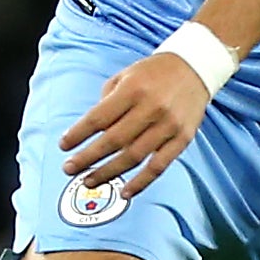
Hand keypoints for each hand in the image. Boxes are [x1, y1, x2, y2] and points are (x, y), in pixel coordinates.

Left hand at [60, 51, 212, 194]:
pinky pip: (159, 166)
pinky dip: (141, 182)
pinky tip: (125, 192)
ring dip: (108, 173)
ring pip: (133, 157)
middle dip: (87, 158)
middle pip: (113, 140)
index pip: (98, 117)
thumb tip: (91, 133)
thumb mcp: (125, 76)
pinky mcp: (182, 139)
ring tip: (88, 181)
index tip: (63, 146)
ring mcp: (168, 125)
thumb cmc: (154, 73)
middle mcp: (151, 108)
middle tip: (69, 169)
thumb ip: (107, 102)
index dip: (78, 134)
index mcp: (133, 89)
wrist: (195, 68)